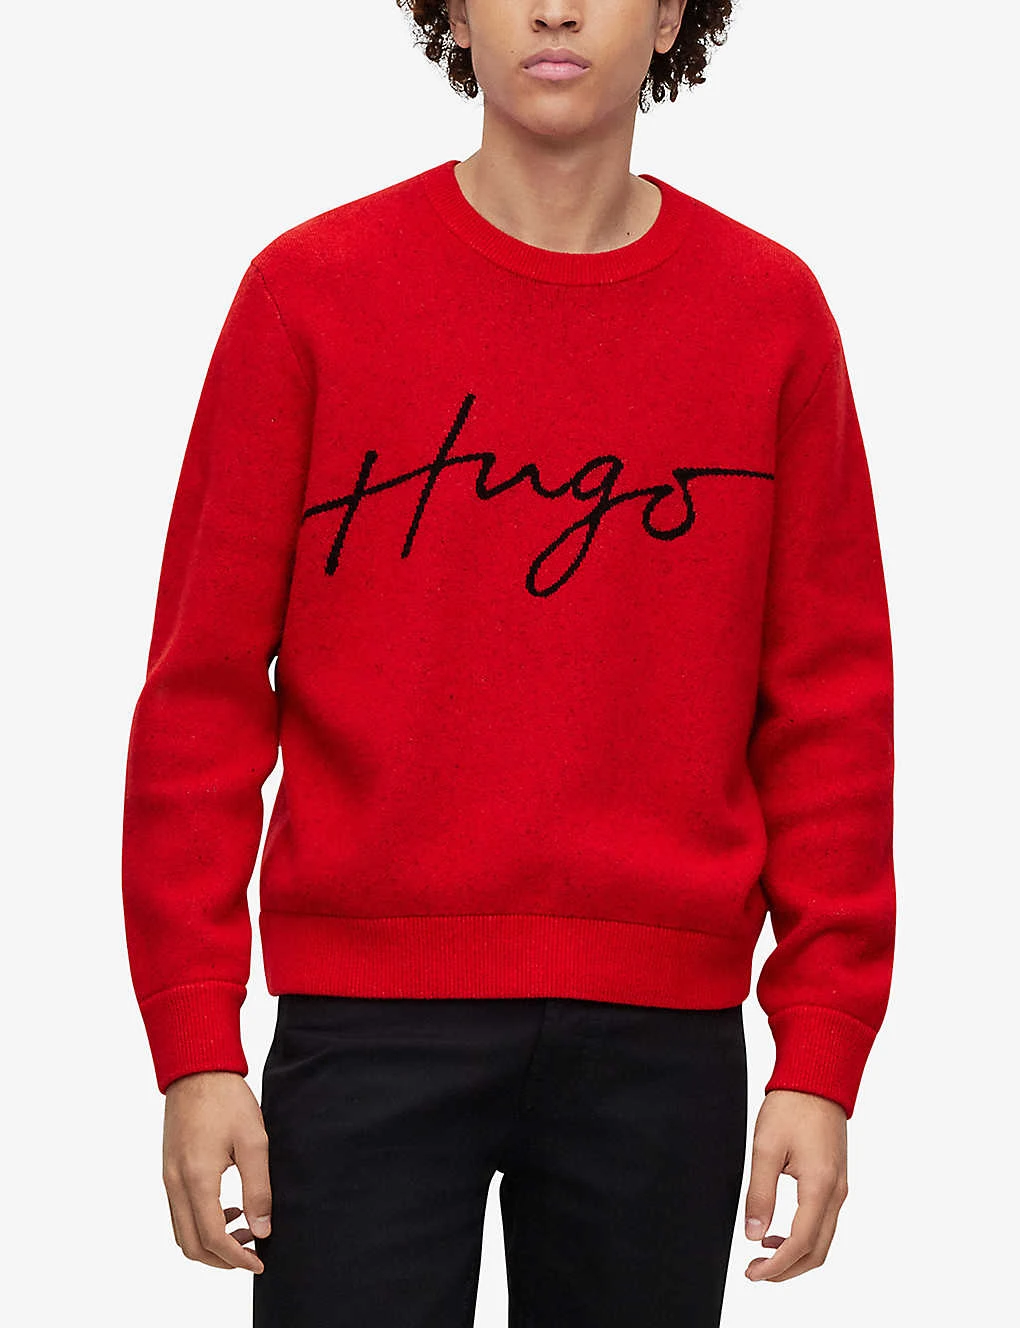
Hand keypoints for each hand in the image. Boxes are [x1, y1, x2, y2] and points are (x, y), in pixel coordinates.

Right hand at [162, 1071, 271, 1274]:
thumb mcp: (253, 1142)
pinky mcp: (169, 1171)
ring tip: (245, 1229)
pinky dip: (201, 1224)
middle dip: (221, 1259)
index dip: (237, 1258)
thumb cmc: (227, 1100)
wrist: (197, 1069)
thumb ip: (258, 1188)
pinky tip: (228, 1209)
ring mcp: (168, 1178)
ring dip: (210, 1243)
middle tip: (252, 1252)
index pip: (213, 1238)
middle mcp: (176, 1184)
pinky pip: (179, 1213)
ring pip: (182, 1232)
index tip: (259, 1262)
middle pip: (191, 1245)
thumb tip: (262, 1229)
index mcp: (197, 1179)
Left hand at [743, 1088, 848, 1281]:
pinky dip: (803, 1237)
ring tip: (763, 1253)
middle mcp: (836, 1192)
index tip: (753, 1273)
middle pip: (818, 1251)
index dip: (776, 1266)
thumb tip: (753, 1233)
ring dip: (795, 1255)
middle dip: (787, 1269)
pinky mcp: (836, 1180)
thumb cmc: (791, 1107)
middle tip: (756, 1272)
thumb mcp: (765, 1148)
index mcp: (820, 1186)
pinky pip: (824, 1222)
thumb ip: (760, 1193)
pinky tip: (778, 1231)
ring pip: (823, 1239)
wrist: (816, 1080)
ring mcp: (839, 1187)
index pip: (801, 1244)